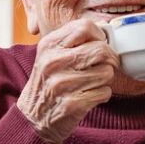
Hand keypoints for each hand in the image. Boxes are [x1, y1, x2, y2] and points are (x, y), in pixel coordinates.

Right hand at [16, 19, 118, 143]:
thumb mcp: (51, 54)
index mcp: (49, 45)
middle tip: (105, 64)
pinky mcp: (73, 104)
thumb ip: (74, 41)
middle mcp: (54, 62)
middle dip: (110, 58)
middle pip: (102, 50)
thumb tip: (106, 32)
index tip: (98, 44)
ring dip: (106, 78)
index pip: (84, 27)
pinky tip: (90, 95)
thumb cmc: (49, 82)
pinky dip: (103, 94)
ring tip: (93, 81)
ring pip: (107, 72)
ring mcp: (63, 84)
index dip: (99, 36)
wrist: (34, 116)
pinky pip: (106, 92)